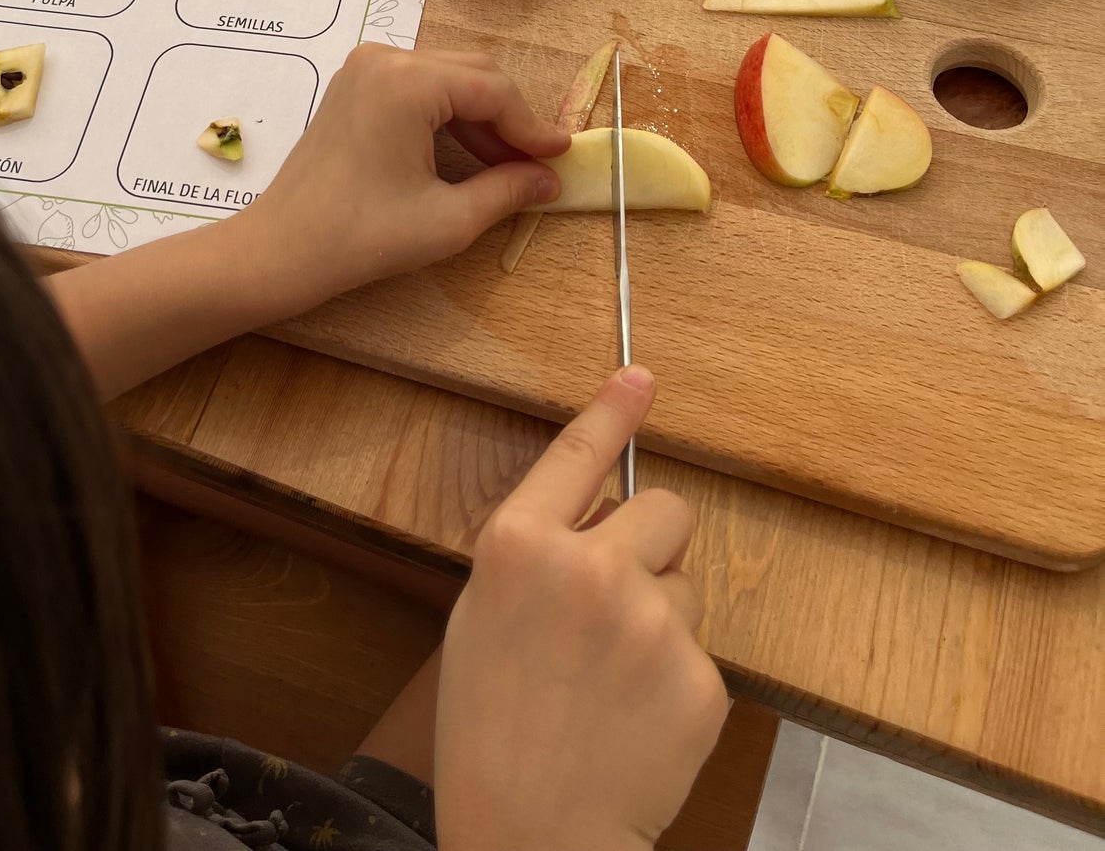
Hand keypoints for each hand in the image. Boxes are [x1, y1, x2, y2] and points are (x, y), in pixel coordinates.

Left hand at [235, 44, 567, 310]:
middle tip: (540, 164)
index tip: (562, 157)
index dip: (532, 126)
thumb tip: (549, 180)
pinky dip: (449, 117)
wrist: (281, 248)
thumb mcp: (447, 220)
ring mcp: (365, 67)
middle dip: (510, 119)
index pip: (493, 91)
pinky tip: (469, 156)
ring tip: (510, 167)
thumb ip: (507, 191)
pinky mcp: (355, 85)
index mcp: (408, 81)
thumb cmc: (361, 237)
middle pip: (473, 74)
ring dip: (482, 119)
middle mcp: (386, 57)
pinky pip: (420, 88)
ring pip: (449, 79)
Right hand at [435, 366, 727, 850]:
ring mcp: (651, 621)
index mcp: (517, 546)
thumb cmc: (491, 730)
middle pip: (663, 507)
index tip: (642, 375)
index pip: (577, 454)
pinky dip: (675, 679)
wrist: (532, 836)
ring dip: (662, 614)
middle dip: (651, 542)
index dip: (613, 409)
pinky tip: (635, 719)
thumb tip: (601, 512)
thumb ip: (537, 553)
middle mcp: (587, 567)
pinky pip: (699, 649)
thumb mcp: (482, 616)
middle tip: (614, 604)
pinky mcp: (698, 676)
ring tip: (612, 681)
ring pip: (686, 581)